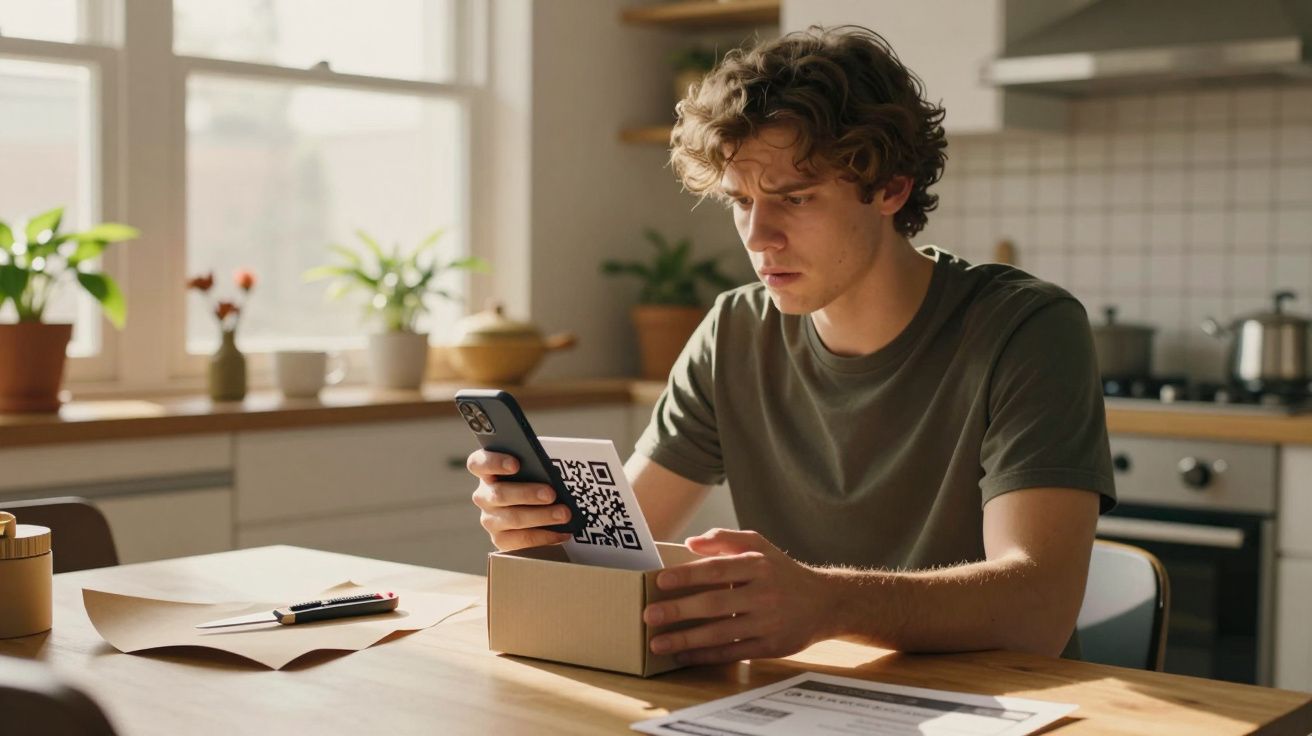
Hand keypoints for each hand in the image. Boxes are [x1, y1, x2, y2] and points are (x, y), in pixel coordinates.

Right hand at [468, 449, 572, 550]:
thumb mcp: (531, 468)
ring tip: (564, 514)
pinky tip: (562, 532)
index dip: (494, 462)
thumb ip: (535, 465)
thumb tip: (550, 471)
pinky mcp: (500, 540)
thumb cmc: (534, 479)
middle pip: (499, 494)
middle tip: (551, 494)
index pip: (478, 463)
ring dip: (541, 516)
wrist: (536, 508)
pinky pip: (521, 540)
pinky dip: (544, 536)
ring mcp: (490, 519)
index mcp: (485, 471)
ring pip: (512, 518)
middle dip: (527, 494)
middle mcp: (483, 496)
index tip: (515, 464)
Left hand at [642, 529, 838, 664]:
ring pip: (721, 633)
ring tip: (657, 643)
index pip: (717, 569)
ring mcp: (768, 623)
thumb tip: (690, 543)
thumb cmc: (782, 572)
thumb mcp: (760, 546)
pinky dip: (706, 656)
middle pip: (715, 604)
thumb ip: (725, 538)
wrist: (825, 603)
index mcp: (758, 565)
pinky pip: (733, 652)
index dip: (687, 575)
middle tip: (649, 616)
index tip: (660, 581)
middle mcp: (764, 593)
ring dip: (686, 639)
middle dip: (679, 611)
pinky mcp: (771, 647)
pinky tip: (684, 655)